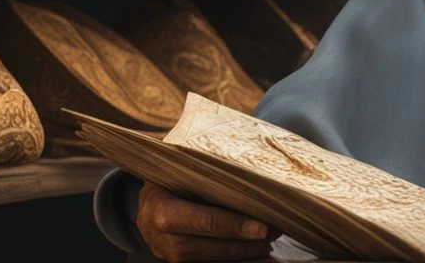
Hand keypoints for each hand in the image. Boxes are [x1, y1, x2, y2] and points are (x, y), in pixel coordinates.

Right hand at [136, 180, 279, 261]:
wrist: (147, 204)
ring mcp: (170, 257)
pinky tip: (258, 257)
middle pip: (213, 246)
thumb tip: (254, 177)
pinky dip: (238, 261)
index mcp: (161, 210)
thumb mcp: (181, 172)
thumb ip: (209, 176)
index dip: (235, 226)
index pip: (204, 220)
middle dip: (248, 243)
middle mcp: (162, 239)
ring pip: (215, 260)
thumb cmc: (171, 180)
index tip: (263, 229)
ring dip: (246, 255)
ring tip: (270, 243)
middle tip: (277, 231)